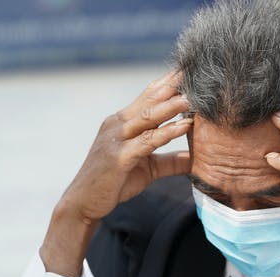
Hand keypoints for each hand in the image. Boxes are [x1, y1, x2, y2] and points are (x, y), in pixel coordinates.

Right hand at [63, 70, 192, 221]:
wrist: (83, 203)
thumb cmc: (112, 183)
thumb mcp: (147, 169)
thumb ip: (169, 161)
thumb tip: (194, 159)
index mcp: (121, 123)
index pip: (147, 96)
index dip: (168, 83)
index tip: (190, 71)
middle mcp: (117, 125)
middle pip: (149, 100)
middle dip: (172, 85)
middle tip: (196, 71)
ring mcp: (116, 139)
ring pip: (149, 117)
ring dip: (173, 105)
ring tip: (194, 97)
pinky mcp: (118, 157)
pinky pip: (148, 141)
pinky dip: (168, 132)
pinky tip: (186, 126)